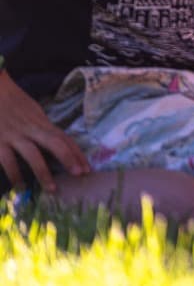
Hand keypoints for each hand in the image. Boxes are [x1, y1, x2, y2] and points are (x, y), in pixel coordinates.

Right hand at [0, 69, 88, 191]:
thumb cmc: (12, 102)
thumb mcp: (32, 111)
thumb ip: (42, 126)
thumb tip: (56, 140)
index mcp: (41, 121)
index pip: (63, 137)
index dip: (76, 152)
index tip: (87, 167)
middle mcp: (31, 128)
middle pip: (55, 143)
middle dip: (69, 159)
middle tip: (80, 174)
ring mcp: (14, 135)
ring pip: (33, 155)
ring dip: (44, 173)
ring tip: (52, 189)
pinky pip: (8, 161)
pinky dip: (15, 174)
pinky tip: (21, 186)